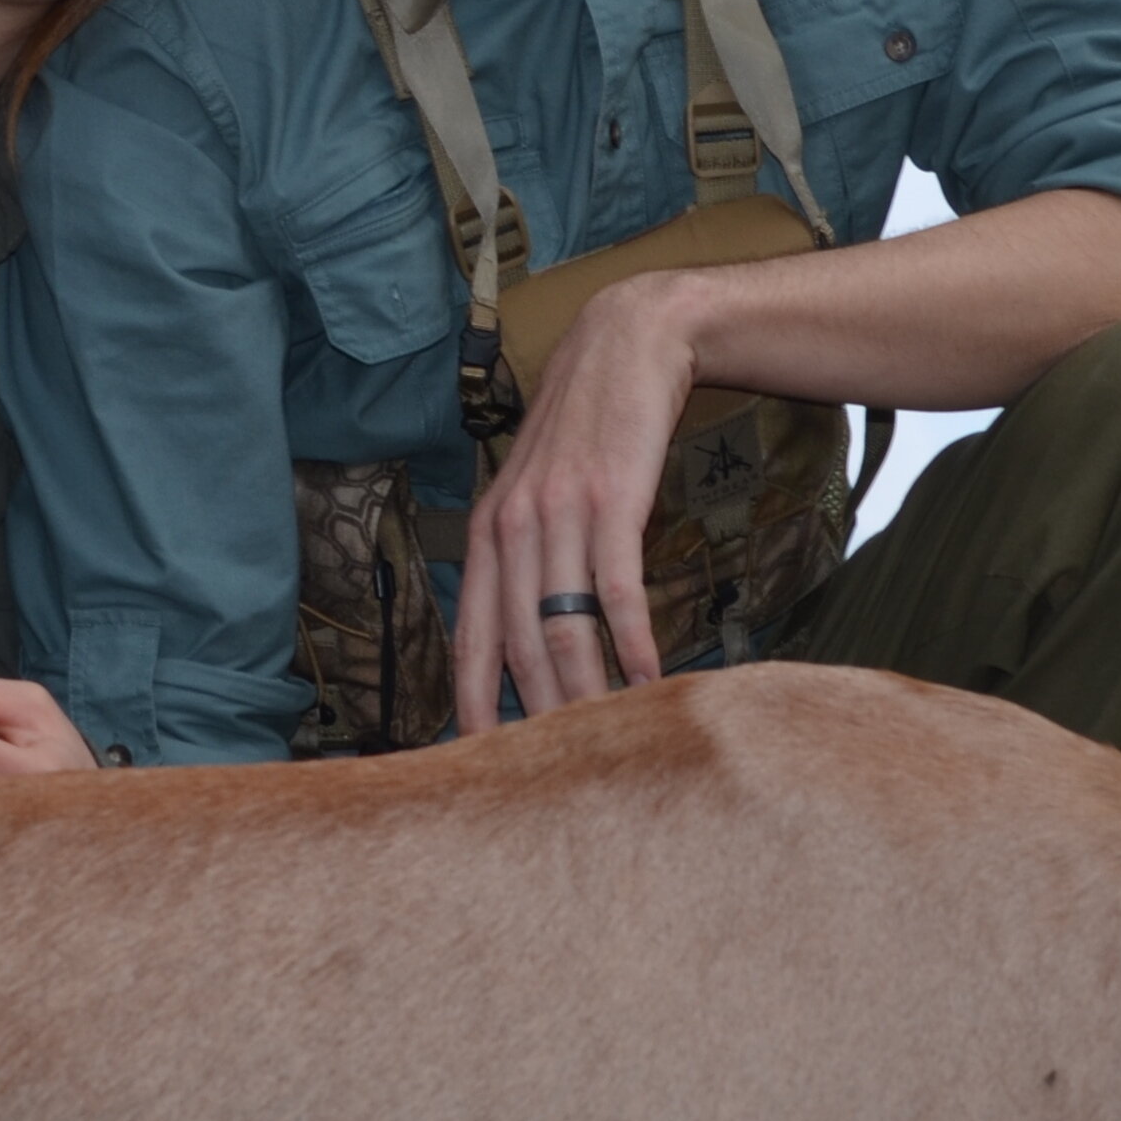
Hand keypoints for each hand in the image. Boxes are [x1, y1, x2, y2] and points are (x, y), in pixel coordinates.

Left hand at [455, 272, 705, 734]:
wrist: (629, 344)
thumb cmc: (590, 429)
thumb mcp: (540, 490)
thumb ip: (529, 557)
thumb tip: (532, 635)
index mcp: (487, 532)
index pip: (469, 637)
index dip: (472, 703)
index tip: (478, 760)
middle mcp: (511, 526)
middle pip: (515, 646)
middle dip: (534, 717)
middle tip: (552, 776)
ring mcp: (557, 512)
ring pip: (562, 627)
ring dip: (586, 693)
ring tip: (604, 742)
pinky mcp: (609, 500)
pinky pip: (615, 590)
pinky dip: (633, 643)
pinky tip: (651, 681)